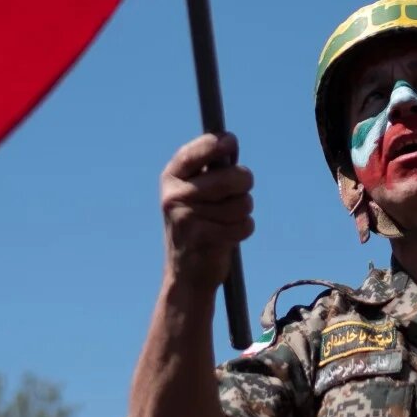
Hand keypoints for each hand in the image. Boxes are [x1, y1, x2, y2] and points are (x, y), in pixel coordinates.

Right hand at [160, 133, 254, 292]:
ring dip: (244, 211)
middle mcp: (175, 195)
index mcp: (171, 178)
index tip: (231, 143)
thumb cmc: (197, 225)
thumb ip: (209, 168)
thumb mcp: (192, 193)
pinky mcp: (203, 238)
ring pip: (242, 202)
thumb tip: (229, 141)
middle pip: (232, 177)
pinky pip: (244, 224)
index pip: (199, 150)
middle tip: (240, 189)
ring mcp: (187, 217)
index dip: (220, 143)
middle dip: (244, 182)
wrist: (185, 275)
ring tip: (229, 218)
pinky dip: (244, 229)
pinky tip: (230, 235)